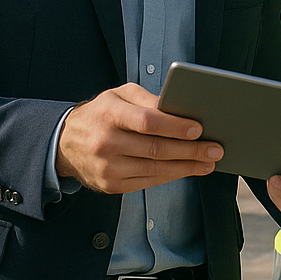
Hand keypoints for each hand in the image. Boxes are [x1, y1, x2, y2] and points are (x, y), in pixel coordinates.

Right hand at [56, 82, 223, 193]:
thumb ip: (147, 99)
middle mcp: (107, 143)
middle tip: (215, 149)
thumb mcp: (120, 94)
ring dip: (186, 167)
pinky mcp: (110, 185)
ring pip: (154, 169)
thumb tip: (177, 108)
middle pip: (155, 149)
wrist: (65, 142)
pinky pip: (146, 182)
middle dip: (190, 150)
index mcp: (110, 114)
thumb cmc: (102, 113)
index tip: (198, 129)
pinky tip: (187, 170)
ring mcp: (107, 168)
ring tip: (208, 162)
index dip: (174, 126)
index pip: (147, 122)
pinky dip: (170, 177)